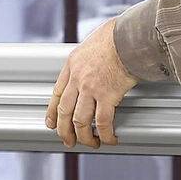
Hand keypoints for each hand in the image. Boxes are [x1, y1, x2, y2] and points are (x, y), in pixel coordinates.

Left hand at [46, 17, 136, 149]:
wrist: (128, 36)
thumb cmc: (117, 36)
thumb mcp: (93, 44)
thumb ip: (89, 59)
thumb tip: (97, 65)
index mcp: (72, 65)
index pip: (56, 94)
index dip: (52, 113)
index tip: (52, 123)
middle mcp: (77, 78)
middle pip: (65, 112)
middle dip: (64, 131)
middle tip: (68, 141)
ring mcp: (90, 88)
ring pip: (80, 121)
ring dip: (84, 137)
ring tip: (91, 143)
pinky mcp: (107, 95)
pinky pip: (103, 122)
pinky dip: (105, 134)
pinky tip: (110, 139)